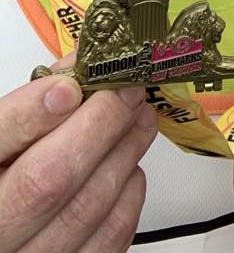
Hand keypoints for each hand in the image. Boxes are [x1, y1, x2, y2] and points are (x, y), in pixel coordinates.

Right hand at [0, 70, 157, 251]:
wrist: (11, 230)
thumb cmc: (6, 182)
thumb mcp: (0, 142)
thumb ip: (26, 112)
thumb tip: (72, 78)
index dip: (32, 112)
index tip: (68, 85)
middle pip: (49, 181)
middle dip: (100, 125)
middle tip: (126, 92)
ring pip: (87, 209)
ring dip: (124, 153)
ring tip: (138, 120)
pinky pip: (109, 239)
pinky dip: (128, 195)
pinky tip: (127, 168)